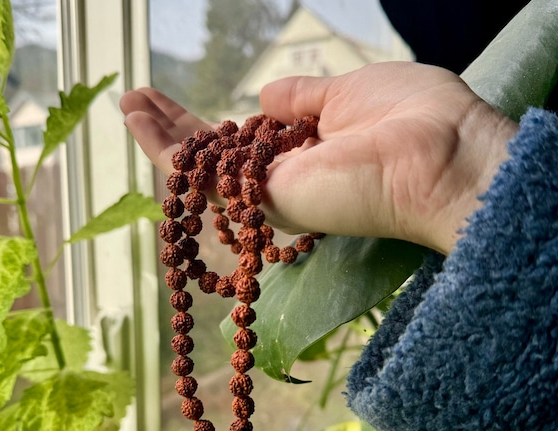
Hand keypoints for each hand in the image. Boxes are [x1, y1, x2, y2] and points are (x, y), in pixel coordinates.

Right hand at [120, 62, 517, 253]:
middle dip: (176, 129)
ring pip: (204, 171)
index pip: (245, 138)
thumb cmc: (408, 116)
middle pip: (218, 156)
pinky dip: (169, 152)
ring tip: (127, 107)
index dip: (211, 120)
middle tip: (136, 102)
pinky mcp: (265, 202)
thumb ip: (300, 98)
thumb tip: (264, 96)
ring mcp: (273, 195)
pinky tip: (138, 123)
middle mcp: (284, 178)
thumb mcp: (344, 92)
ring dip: (162, 138)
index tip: (178, 101)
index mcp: (306, 150)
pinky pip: (207, 178)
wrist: (439, 155)